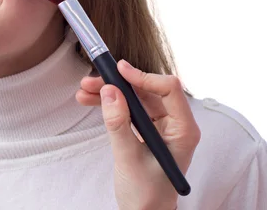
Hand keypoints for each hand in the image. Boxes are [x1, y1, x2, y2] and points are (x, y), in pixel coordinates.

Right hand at [76, 60, 200, 209]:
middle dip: (118, 84)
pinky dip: (109, 104)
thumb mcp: (129, 159)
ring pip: (134, 98)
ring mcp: (160, 126)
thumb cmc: (146, 194)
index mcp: (183, 130)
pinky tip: (90, 101)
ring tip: (84, 92)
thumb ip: (119, 125)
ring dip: (109, 92)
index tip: (118, 71)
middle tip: (91, 81)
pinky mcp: (145, 130)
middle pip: (147, 90)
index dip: (144, 77)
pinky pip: (128, 109)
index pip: (169, 90)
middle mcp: (174, 124)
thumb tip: (109, 91)